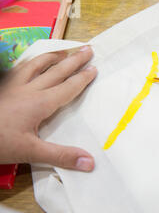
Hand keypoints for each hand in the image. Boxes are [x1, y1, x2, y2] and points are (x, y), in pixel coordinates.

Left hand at [0, 46, 96, 170]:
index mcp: (39, 104)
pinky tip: (29, 63)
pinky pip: (18, 68)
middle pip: (56, 71)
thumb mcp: (30, 153)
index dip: (82, 79)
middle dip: (74, 60)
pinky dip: (29, 62)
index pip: (67, 88)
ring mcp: (11, 86)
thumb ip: (61, 156)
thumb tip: (91, 162)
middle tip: (88, 49)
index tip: (94, 68)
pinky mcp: (0, 87)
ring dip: (52, 57)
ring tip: (64, 51)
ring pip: (36, 65)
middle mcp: (27, 90)